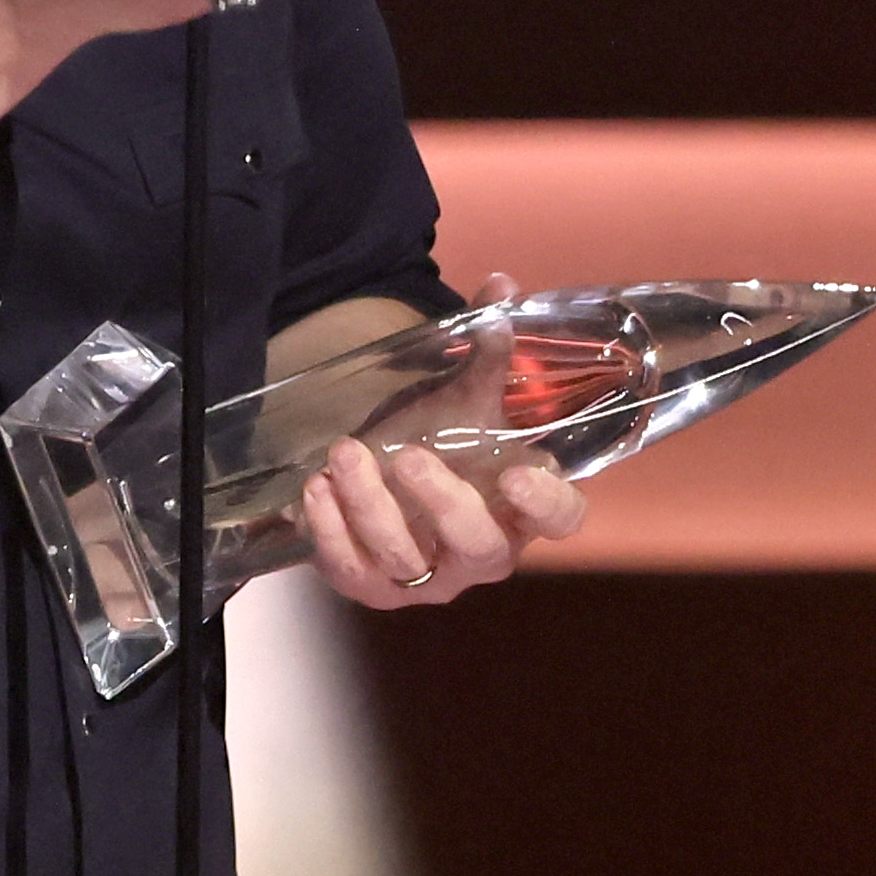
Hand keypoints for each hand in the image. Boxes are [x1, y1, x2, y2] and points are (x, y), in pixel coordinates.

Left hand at [297, 274, 588, 609]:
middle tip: (408, 455)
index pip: (561, 520)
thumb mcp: (463, 398)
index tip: (517, 473)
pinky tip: (314, 488)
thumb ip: (487, 351)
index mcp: (522, 507)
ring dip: (369, 506)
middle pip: (479, 548)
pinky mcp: (373, 587)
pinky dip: (329, 530)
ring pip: (405, 561)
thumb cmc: (440, 439)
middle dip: (443, 504)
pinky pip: (352, 572)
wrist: (377, 470)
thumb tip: (500, 287)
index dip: (546, 504)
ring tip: (342, 451)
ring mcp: (427, 578)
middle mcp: (482, 552)